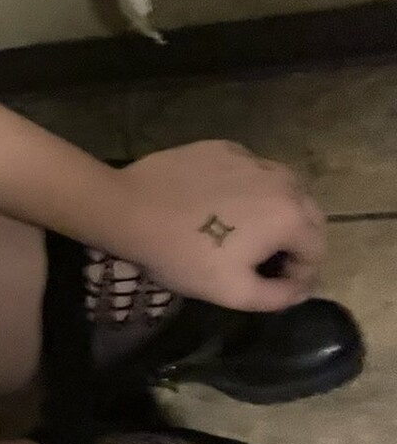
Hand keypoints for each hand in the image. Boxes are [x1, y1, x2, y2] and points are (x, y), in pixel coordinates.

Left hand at [115, 140, 325, 310]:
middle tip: (263, 260)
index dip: (299, 274)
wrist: (128, 209)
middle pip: (306, 215)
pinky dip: (247, 188)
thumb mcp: (234, 292)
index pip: (316, 250)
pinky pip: (250, 171)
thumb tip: (300, 289)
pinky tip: (219, 204)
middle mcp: (282, 180)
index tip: (274, 285)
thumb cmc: (182, 254)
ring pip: (282, 188)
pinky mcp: (222, 147)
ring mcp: (251, 158)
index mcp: (292, 216)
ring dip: (275, 211)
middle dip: (293, 241)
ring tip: (245, 231)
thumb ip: (279, 296)